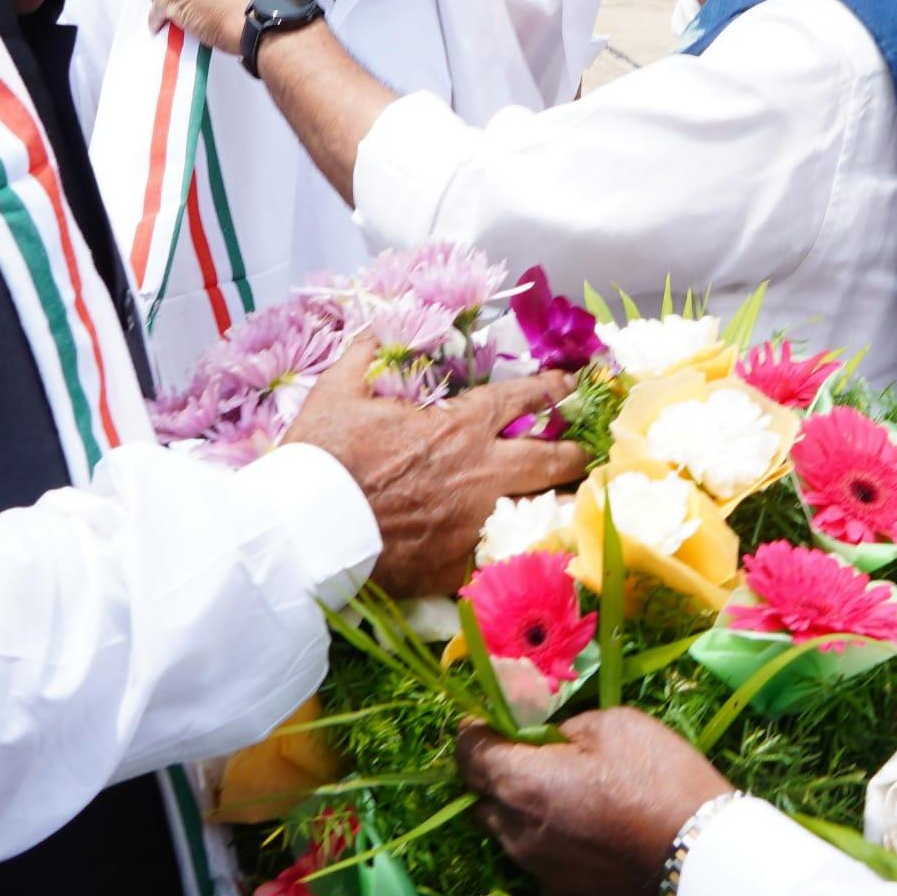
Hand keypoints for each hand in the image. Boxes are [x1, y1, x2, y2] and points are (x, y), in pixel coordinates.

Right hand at [285, 335, 586, 595]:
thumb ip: (363, 357)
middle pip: (549, 460)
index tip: (568, 384)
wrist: (308, 528)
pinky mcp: (458, 565)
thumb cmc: (324, 456)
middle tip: (588, 451)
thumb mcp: (337, 391)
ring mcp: (474, 523)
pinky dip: (520, 555)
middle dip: (575, 453)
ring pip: (539, 514)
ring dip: (560, 506)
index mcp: (458, 427)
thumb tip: (372, 330)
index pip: (520, 399)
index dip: (550, 389)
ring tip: (578, 506)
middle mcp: (480, 473)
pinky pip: (504, 559)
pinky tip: (535, 556)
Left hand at [456, 709, 732, 895]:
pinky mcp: (562, 890)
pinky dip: (540, 828)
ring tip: (555, 779)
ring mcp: (538, 867)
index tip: (495, 715)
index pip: (467, 751)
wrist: (704, 861)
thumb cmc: (657, 779)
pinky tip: (577, 813)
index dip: (475, 727)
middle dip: (493, 765)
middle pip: (479, 792)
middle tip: (526, 744)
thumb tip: (545, 735)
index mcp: (521, 783)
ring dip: (515, 799)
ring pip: (503, 825)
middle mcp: (516, 831)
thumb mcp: (611, 724)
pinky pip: (532, 850)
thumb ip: (563, 726)